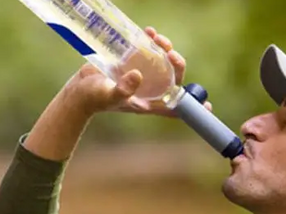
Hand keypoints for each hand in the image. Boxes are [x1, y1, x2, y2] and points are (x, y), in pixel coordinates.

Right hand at [61, 27, 211, 117]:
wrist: (78, 90)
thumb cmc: (93, 98)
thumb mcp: (108, 95)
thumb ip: (123, 89)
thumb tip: (138, 75)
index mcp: (148, 103)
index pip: (174, 107)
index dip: (191, 107)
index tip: (206, 104)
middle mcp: (149, 90)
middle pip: (173, 79)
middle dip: (177, 65)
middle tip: (171, 53)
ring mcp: (142, 76)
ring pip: (162, 63)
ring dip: (165, 49)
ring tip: (158, 38)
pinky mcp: (132, 63)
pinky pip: (148, 52)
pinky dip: (151, 42)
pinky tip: (149, 33)